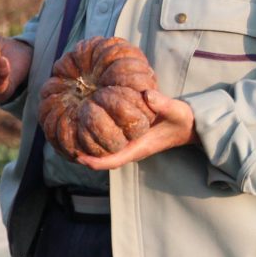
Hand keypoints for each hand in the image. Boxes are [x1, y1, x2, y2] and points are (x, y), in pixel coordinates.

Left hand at [75, 89, 197, 169]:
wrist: (190, 125)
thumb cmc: (182, 120)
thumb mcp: (175, 110)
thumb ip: (162, 104)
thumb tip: (147, 95)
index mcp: (139, 148)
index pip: (112, 161)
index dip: (94, 162)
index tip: (78, 156)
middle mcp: (132, 148)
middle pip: (104, 158)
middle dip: (85, 154)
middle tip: (65, 143)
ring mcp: (131, 144)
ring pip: (106, 151)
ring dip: (90, 146)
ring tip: (70, 133)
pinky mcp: (131, 137)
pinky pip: (111, 142)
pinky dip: (98, 136)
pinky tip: (86, 124)